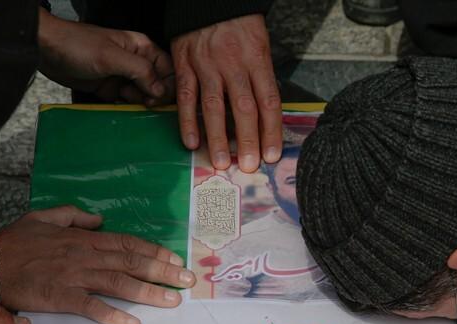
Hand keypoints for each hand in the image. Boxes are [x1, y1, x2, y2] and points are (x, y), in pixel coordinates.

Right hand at [0, 206, 195, 323]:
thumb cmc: (13, 243)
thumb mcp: (43, 219)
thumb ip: (73, 217)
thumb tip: (99, 219)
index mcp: (83, 239)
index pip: (127, 243)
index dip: (154, 251)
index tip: (176, 259)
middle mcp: (84, 255)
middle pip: (131, 262)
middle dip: (163, 271)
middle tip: (188, 280)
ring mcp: (73, 276)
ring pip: (119, 283)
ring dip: (148, 292)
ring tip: (172, 301)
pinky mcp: (59, 297)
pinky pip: (91, 307)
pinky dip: (112, 315)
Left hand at [38, 9, 173, 104]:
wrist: (45, 50)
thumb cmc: (76, 44)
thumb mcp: (112, 56)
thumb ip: (141, 71)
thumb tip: (161, 90)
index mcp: (141, 48)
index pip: (169, 69)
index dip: (169, 86)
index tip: (160, 99)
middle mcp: (135, 63)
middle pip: (158, 86)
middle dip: (153, 98)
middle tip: (143, 103)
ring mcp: (122, 77)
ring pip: (142, 97)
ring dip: (138, 105)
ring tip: (126, 103)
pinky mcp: (110, 89)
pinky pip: (125, 103)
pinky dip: (125, 109)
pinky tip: (121, 110)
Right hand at [171, 15, 282, 171]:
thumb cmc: (239, 25)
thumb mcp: (260, 45)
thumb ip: (262, 78)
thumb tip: (266, 116)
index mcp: (257, 60)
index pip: (268, 101)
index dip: (271, 131)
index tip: (272, 155)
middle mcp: (233, 64)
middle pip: (244, 108)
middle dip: (248, 141)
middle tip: (249, 166)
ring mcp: (207, 65)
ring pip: (213, 107)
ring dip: (217, 138)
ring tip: (221, 162)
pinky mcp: (185, 64)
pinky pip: (185, 97)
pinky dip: (187, 121)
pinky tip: (192, 142)